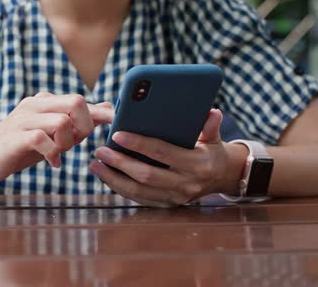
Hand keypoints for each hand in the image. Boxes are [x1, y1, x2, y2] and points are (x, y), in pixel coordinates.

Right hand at [0, 93, 113, 182]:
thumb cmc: (20, 147)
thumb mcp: (51, 134)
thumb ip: (76, 123)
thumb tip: (107, 109)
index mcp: (45, 101)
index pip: (80, 100)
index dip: (101, 114)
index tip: (115, 125)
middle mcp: (35, 104)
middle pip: (76, 102)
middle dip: (86, 126)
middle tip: (77, 143)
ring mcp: (23, 119)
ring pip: (62, 121)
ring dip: (68, 142)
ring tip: (59, 153)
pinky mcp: (14, 137)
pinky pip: (42, 139)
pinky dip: (52, 153)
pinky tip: (52, 163)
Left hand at [89, 109, 247, 207]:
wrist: (222, 177)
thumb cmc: (211, 151)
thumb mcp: (213, 137)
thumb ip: (210, 126)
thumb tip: (213, 112)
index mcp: (197, 164)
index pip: (162, 152)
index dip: (138, 144)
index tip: (117, 135)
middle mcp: (186, 184)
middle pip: (146, 175)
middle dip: (120, 163)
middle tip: (100, 151)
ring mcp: (176, 198)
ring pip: (139, 192)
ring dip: (113, 179)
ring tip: (95, 166)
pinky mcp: (167, 205)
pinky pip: (139, 199)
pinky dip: (121, 188)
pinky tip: (106, 176)